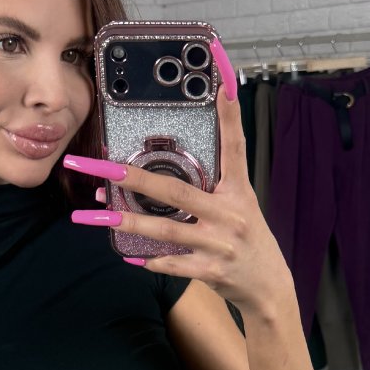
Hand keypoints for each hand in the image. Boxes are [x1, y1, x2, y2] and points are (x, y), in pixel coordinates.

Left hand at [65, 36, 292, 315]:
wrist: (269, 288)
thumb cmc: (248, 241)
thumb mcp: (240, 207)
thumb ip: (210, 188)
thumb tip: (163, 174)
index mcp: (238, 191)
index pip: (234, 146)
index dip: (229, 114)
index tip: (221, 81)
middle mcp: (230, 213)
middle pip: (175, 189)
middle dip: (135, 176)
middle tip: (103, 166)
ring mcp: (221, 243)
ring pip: (168, 229)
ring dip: (131, 222)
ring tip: (100, 215)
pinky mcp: (213, 270)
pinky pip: (175, 264)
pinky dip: (153, 260)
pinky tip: (131, 257)